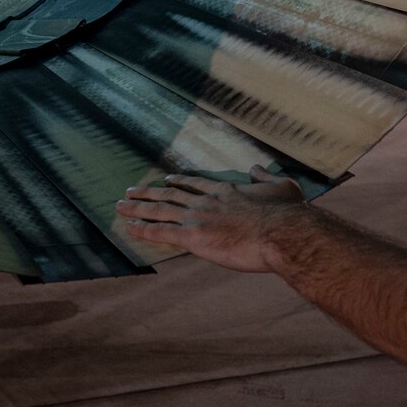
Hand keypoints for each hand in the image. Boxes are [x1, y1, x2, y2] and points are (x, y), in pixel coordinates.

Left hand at [116, 168, 307, 272]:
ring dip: (138, 208)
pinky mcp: (193, 237)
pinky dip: (143, 229)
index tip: (166, 182)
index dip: (179, 183)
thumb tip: (256, 168)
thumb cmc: (286, 215)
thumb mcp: (282, 187)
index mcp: (226, 191)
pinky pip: (161, 232)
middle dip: (149, 194)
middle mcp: (206, 202)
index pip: (196, 185)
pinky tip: (128, 227)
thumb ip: (266, 177)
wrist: (280, 232)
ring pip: (159, 211)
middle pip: (170, 195)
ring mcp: (197, 218)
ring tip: (120, 205)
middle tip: (131, 191)